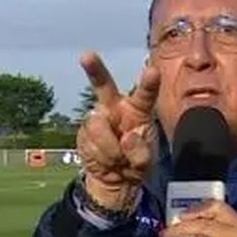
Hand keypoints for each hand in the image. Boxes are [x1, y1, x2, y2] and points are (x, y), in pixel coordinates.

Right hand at [75, 52, 161, 209]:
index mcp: (137, 110)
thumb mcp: (145, 161)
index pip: (144, 95)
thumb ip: (141, 151)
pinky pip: (90, 143)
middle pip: (103, 85)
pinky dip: (101, 156)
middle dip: (94, 70)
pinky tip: (106, 161)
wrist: (114, 180)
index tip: (152, 71)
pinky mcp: (83, 133)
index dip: (148, 84)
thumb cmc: (135, 162)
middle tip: (86, 56)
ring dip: (110, 149)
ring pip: (98, 127)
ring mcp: (96, 120)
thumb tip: (127, 137)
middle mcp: (114, 109)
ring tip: (119, 160)